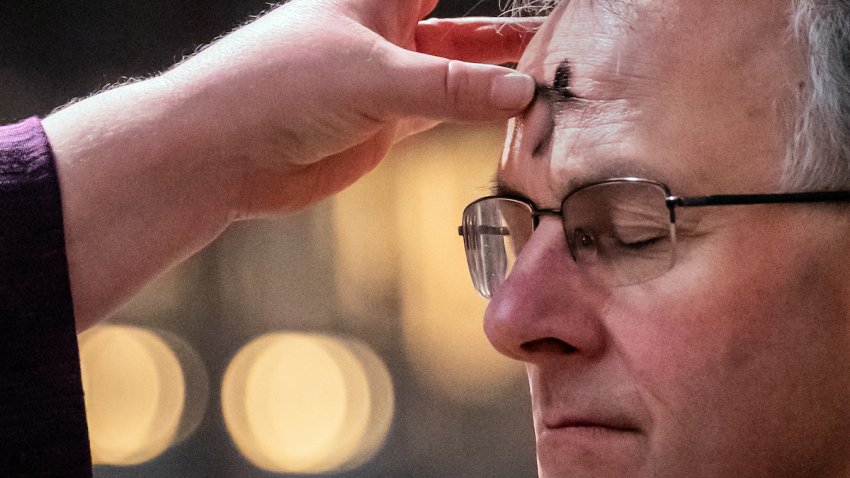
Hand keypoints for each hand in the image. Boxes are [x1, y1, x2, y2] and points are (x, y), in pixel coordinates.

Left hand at [41, 0, 539, 328]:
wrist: (224, 155)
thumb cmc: (276, 86)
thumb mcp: (374, 75)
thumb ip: (451, 87)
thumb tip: (521, 92)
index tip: (547, 4)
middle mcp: (386, 31)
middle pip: (463, 25)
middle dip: (508, 33)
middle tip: (563, 41)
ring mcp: (389, 79)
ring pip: (460, 74)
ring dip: (499, 80)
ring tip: (552, 83)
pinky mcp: (385, 124)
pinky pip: (445, 113)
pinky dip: (477, 117)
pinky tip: (511, 119)